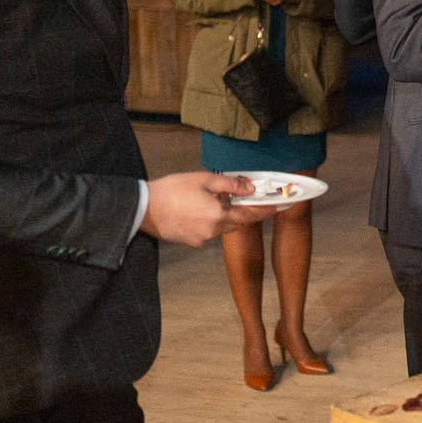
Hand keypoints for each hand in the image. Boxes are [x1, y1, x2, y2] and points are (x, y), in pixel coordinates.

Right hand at [141, 171, 276, 245]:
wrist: (144, 209)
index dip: (264, 210)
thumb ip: (229, 185)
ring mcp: (202, 239)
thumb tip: (249, 188)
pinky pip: (208, 232)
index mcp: (217, 215)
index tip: (277, 207)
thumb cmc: (172, 190)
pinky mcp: (191, 242)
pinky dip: (211, 222)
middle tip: (250, 201)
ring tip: (219, 202)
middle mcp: (213, 231)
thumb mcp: (202, 180)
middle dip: (245, 213)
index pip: (249, 215)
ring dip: (226, 217)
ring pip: (222, 228)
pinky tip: (201, 211)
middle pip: (237, 223)